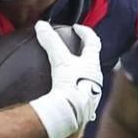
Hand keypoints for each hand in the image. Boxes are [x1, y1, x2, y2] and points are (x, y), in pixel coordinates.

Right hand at [28, 21, 102, 137]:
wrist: (73, 112)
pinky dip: (77, 92)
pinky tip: (70, 97)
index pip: (93, 42)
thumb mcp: (59, 60)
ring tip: (72, 71)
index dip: (85, 32)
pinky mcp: (86, 107)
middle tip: (76, 48)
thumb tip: (41, 25)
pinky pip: (83, 96)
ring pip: (90, 79)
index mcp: (92, 63)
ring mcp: (93, 93)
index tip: (77, 28)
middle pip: (94, 61)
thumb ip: (50, 41)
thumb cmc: (70, 83)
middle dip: (86, 53)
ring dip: (83, 73)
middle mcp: (96, 78)